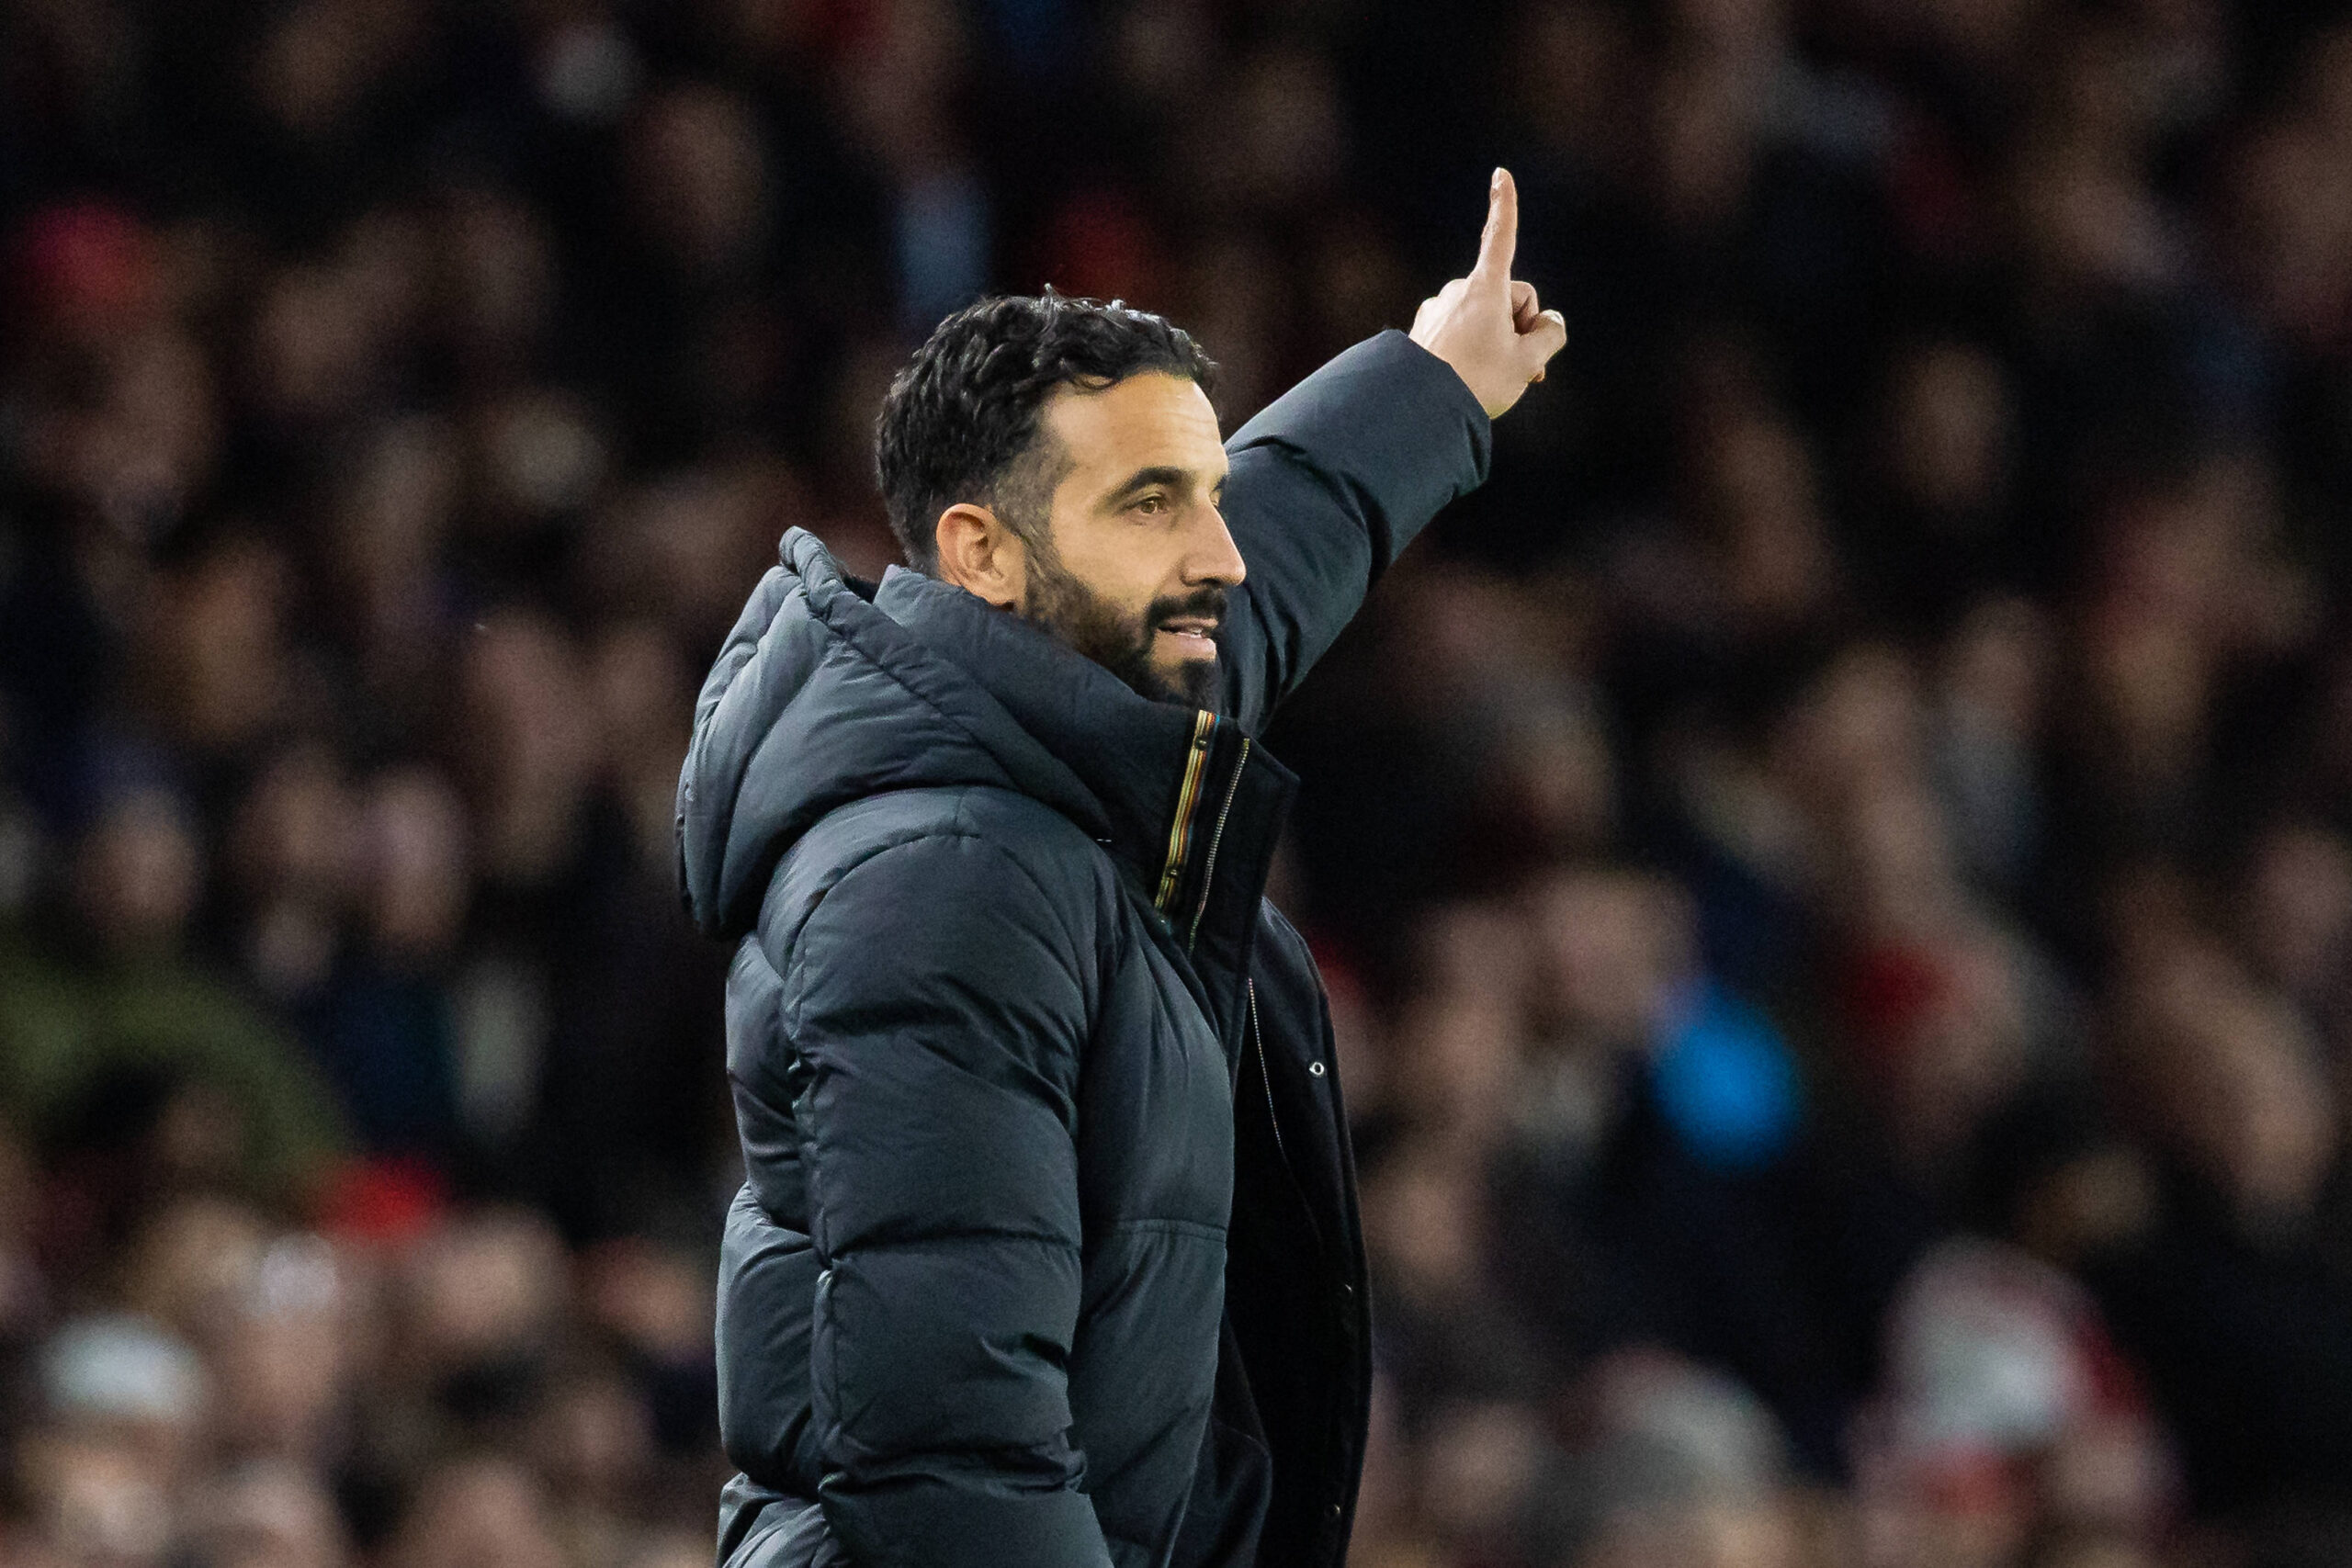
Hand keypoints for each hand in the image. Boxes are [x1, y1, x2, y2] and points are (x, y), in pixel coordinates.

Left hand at [1409, 168, 1567, 418]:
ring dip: (1500, 340)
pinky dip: (1474, 347)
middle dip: (1523, 325)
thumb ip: (1551, 335)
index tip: (1500, 174)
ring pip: (1486, 317)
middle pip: (1510, 297)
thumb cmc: (1477, 382)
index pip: (1500, 238)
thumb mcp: (1528, 362)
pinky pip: (1462, 331)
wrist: (1418, 411)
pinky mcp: (1424, 331)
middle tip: (1525, 366)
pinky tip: (1470, 375)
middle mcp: (1457, 291)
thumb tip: (1550, 323)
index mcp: (1484, 288)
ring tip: (1495, 377)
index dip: (1504, 207)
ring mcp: (1437, 310)